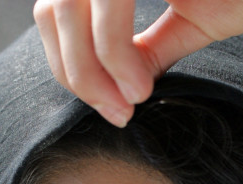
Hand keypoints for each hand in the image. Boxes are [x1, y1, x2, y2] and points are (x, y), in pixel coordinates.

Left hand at [34, 0, 242, 126]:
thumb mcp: (191, 21)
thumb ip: (146, 49)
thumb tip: (114, 86)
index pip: (57, 11)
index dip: (70, 65)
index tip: (109, 107)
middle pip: (51, 12)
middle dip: (76, 76)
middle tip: (115, 115)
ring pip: (67, 10)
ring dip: (91, 73)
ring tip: (129, 104)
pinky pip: (107, 9)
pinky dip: (113, 57)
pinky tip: (139, 89)